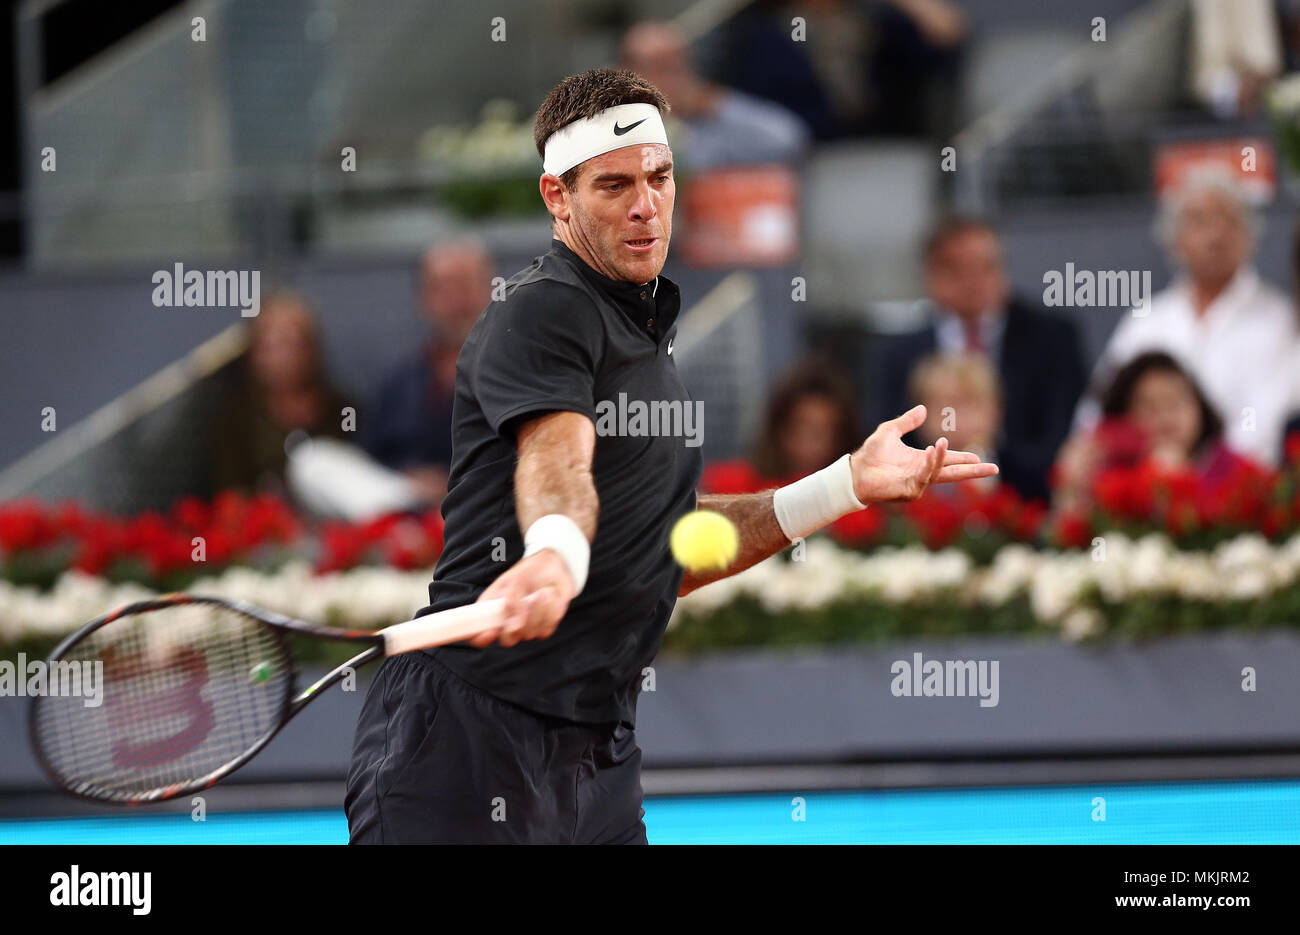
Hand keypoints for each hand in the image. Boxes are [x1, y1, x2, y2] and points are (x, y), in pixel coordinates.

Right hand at [470, 549, 575, 647]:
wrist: (553, 567)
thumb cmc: (527, 572)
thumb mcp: (515, 580)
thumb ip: (511, 601)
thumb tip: (514, 625)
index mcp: (491, 612)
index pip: (478, 636)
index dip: (481, 638)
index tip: (491, 631)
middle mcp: (507, 624)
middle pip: (507, 640)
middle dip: (517, 625)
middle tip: (526, 602)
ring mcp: (526, 628)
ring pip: (529, 634)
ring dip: (538, 610)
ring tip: (541, 592)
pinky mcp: (544, 628)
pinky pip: (546, 629)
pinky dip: (549, 611)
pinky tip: (549, 597)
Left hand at [849, 405, 998, 502]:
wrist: (855, 471)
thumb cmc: (870, 455)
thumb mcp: (890, 431)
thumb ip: (907, 421)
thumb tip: (923, 409)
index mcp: (921, 461)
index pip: (947, 460)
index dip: (963, 458)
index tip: (978, 457)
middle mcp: (922, 474)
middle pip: (953, 473)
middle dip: (973, 472)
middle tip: (994, 469)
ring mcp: (917, 484)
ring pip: (938, 472)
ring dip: (942, 459)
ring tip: (942, 443)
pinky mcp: (908, 491)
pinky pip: (924, 477)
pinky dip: (929, 465)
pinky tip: (930, 452)